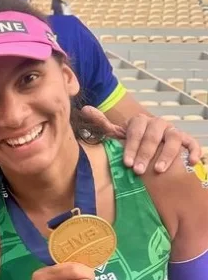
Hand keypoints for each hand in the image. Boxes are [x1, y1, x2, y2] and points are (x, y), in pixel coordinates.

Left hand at [80, 106, 200, 173]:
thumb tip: (85, 109)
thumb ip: (104, 125)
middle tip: (137, 170)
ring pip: (174, 138)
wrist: (151, 153)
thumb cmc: (132, 145)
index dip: (131, 146)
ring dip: (167, 154)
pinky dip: (194, 151)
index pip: (136, 130)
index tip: (126, 163)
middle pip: (153, 135)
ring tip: (158, 170)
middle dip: (145, 153)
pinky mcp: (187, 141)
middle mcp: (158, 124)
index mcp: (140, 121)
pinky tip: (192, 162)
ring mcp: (173, 132)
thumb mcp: (118, 136)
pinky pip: (192, 143)